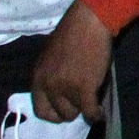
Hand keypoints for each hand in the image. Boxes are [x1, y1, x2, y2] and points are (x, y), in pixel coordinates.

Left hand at [29, 0, 113, 124]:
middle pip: (60, 113)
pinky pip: (90, 111)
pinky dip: (96, 115)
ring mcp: (66, 88)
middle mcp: (49, 86)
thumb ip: (51, 77)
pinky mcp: (84, 88)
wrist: (88, 23)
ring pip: (76, 111)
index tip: (64, 111)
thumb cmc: (72, 34)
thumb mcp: (50, 58)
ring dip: (85, 107)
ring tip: (94, 99)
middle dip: (72, 110)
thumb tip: (61, 94)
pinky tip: (101, 113)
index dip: (53, 114)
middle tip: (82, 101)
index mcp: (38, 78)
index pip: (40, 110)